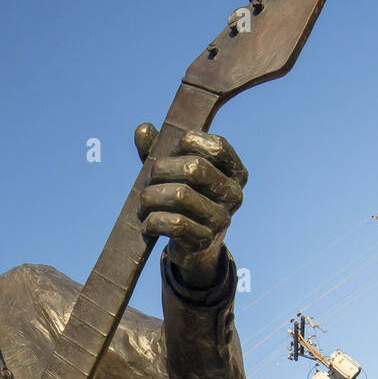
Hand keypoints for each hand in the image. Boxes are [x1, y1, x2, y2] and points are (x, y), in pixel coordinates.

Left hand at [135, 124, 247, 287]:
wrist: (193, 248)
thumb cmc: (183, 200)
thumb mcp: (173, 172)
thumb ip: (158, 149)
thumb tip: (143, 129)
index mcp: (234, 172)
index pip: (217, 146)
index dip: (189, 142)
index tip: (170, 151)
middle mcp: (234, 194)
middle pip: (194, 168)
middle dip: (161, 170)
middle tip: (148, 180)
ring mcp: (222, 219)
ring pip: (180, 196)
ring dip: (152, 197)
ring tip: (143, 202)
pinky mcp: (205, 241)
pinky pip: (174, 224)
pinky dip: (154, 222)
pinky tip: (148, 224)